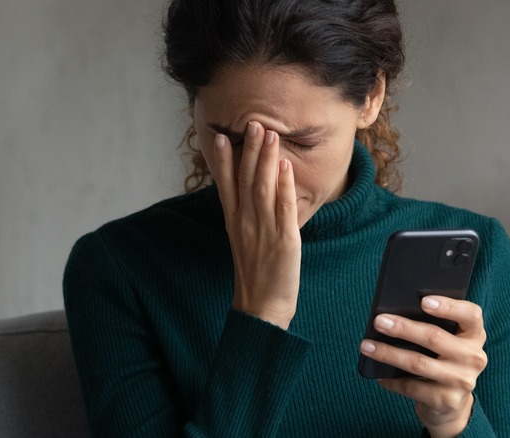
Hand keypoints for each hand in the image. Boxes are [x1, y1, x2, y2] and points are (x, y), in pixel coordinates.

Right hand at [210, 121, 300, 328]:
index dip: (224, 161)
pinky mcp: (284, 240)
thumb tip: (250, 195)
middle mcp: (245, 223)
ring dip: (267, 160)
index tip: (223, 137)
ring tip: (270, 134)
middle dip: (250, 150)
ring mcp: (264, 230)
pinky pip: (283, 209)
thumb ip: (245, 216)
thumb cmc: (256, 274)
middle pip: (246, 180)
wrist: (261, 307)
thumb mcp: (243, 241)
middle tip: (253, 123)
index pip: (226, 186)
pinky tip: (286, 167)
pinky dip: (284, 186)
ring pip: (263, 188)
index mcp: (234, 222)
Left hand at [360, 296, 487, 437]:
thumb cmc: (442, 359)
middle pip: (435, 337)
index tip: (423, 301)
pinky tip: (377, 374)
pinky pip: (412, 387)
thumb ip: (434, 325)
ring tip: (367, 346)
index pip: (470, 314)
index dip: (448, 306)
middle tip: (379, 321)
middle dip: (403, 328)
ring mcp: (462, 381)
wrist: (452, 403)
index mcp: (474, 335)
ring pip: (419, 363)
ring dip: (389, 353)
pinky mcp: (447, 400)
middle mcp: (474, 357)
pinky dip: (391, 380)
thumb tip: (394, 313)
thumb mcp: (447, 340)